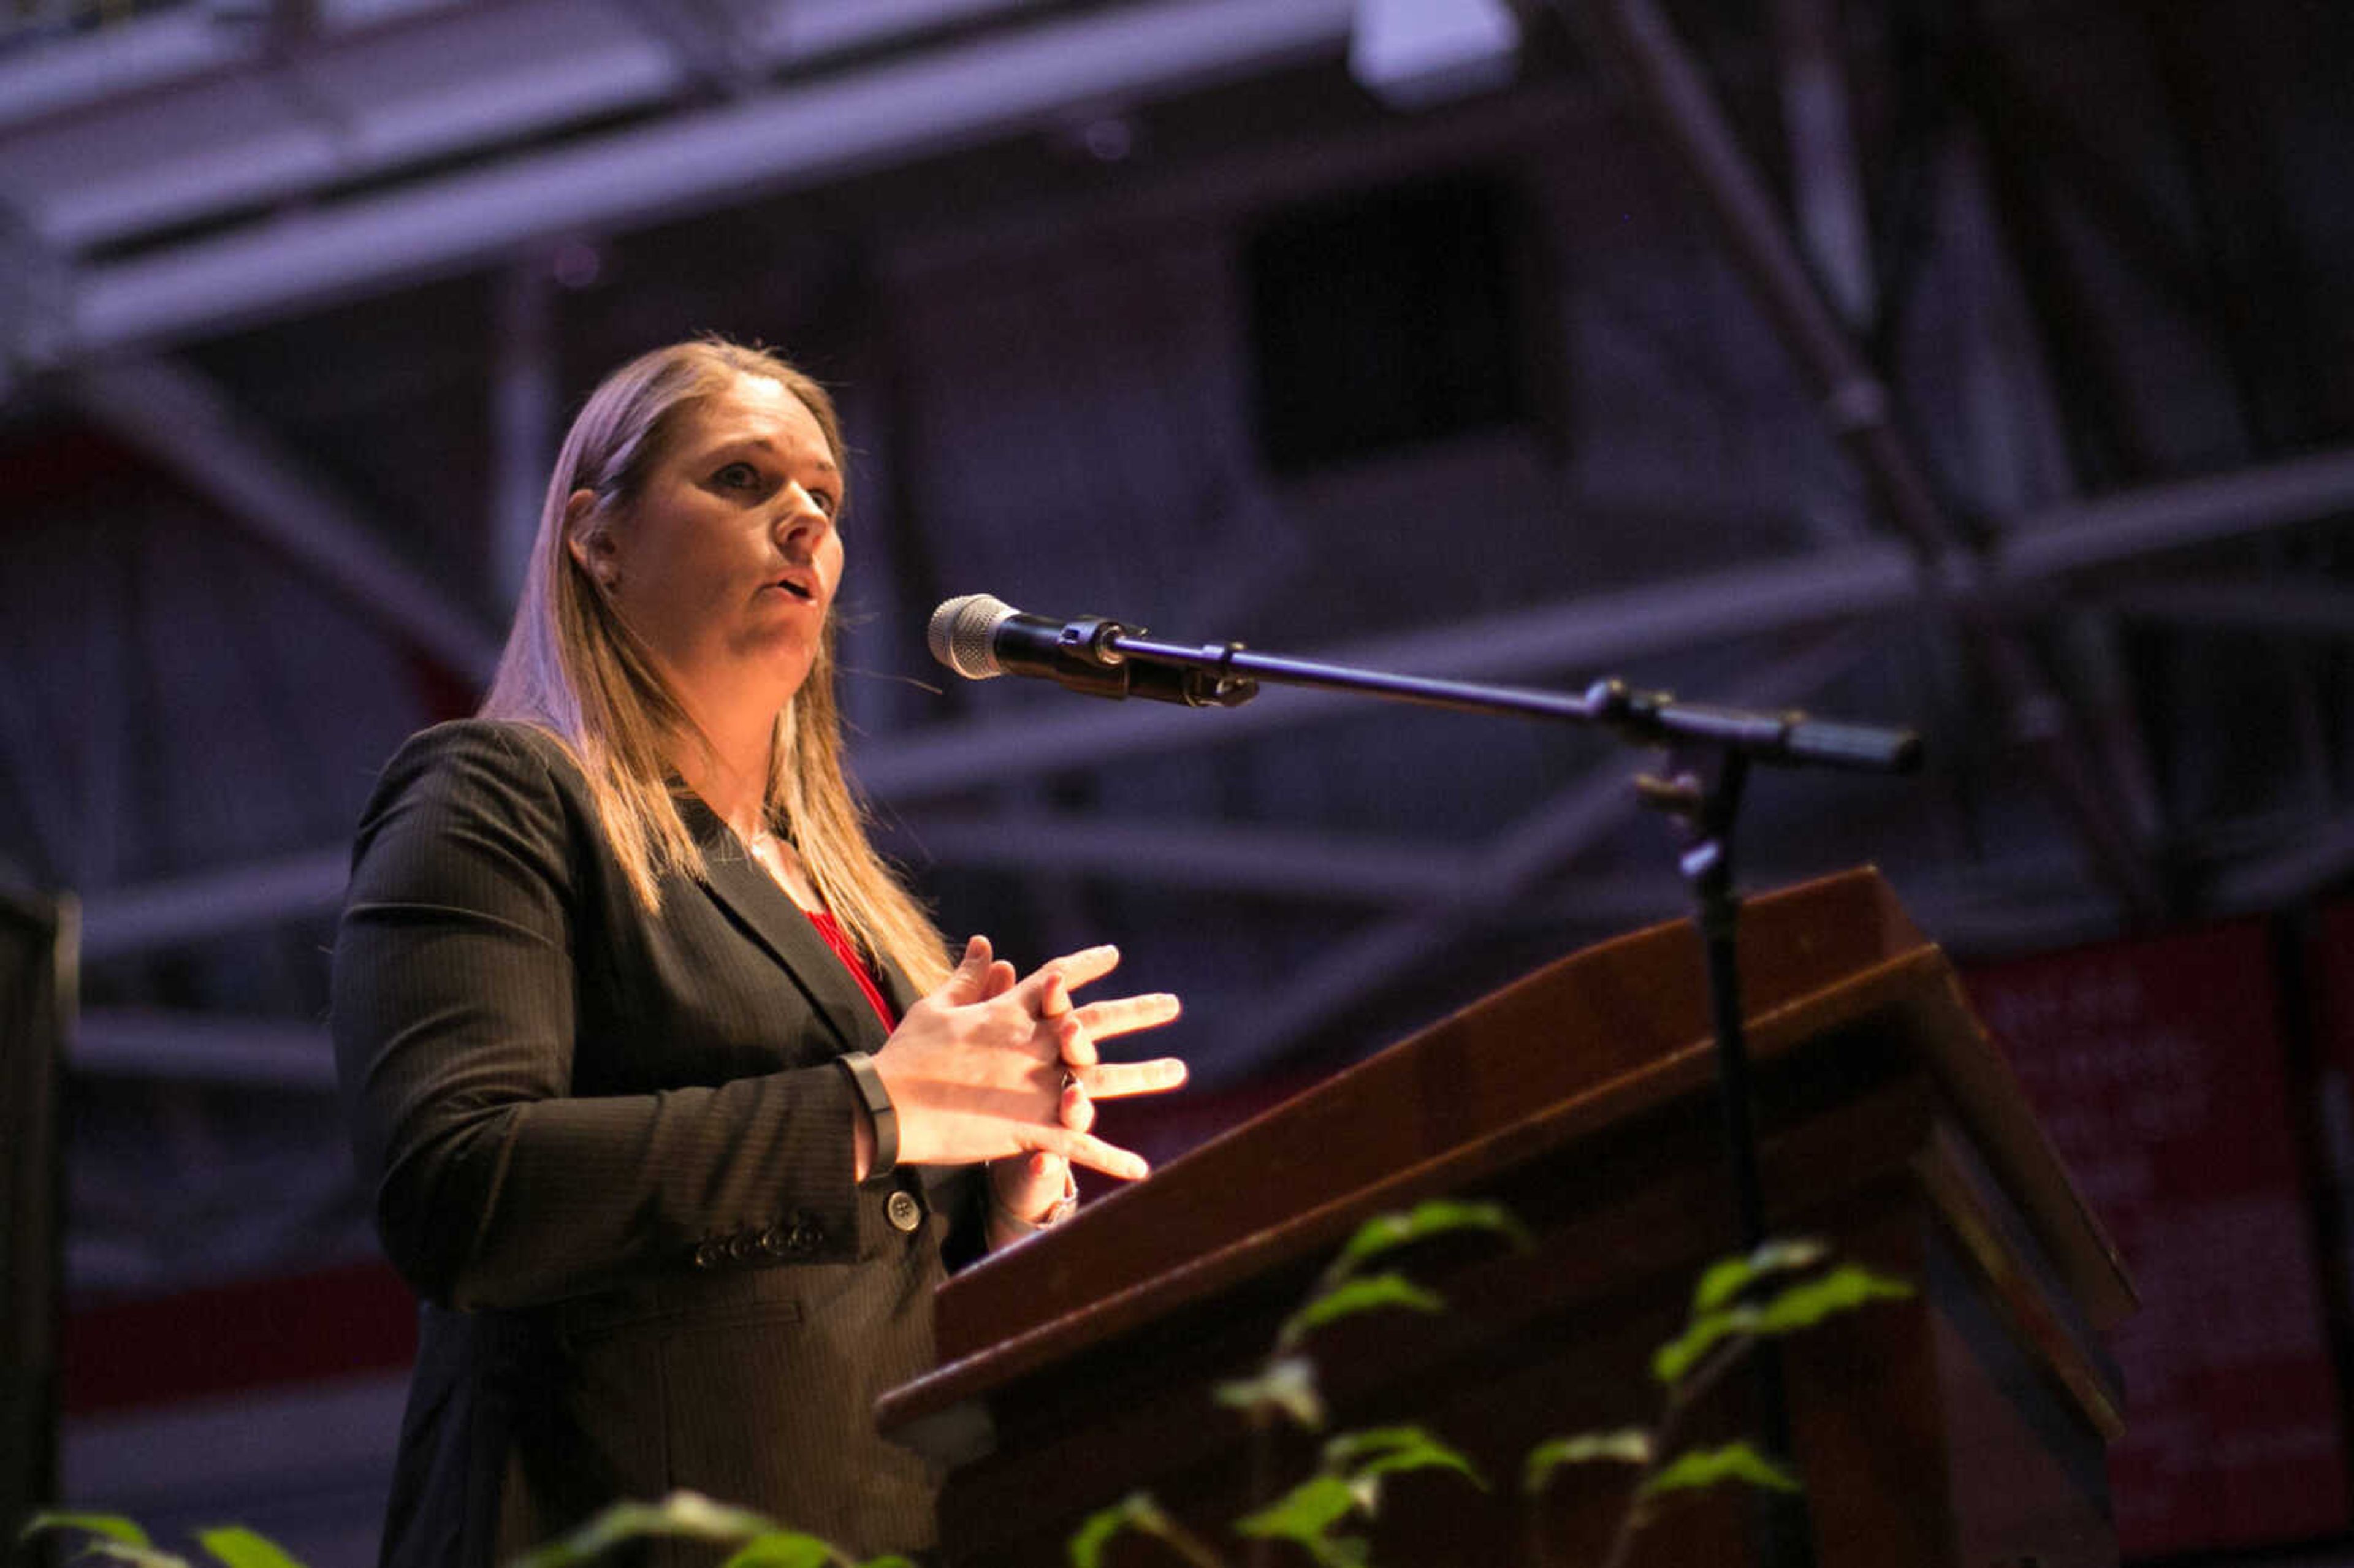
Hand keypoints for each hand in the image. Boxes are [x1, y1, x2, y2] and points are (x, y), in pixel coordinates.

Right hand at [869, 936, 1184, 1181]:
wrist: (886, 1106)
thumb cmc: (905, 1055)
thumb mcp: (936, 1007)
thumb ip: (968, 978)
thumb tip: (986, 943)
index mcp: (1009, 1013)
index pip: (1055, 980)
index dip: (1084, 966)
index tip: (1114, 955)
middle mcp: (1032, 1046)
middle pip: (1094, 1023)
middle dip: (1137, 1012)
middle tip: (1172, 1004)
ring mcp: (1034, 1088)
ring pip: (1100, 1081)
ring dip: (1143, 1076)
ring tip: (1179, 1071)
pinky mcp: (1028, 1129)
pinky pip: (1078, 1147)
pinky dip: (1111, 1159)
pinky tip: (1143, 1169)